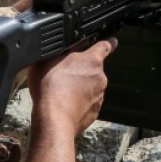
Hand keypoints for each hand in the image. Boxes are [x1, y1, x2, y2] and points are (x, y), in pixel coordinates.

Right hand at [24, 38, 117, 161]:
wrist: (54, 120)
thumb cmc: (50, 87)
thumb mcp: (48, 59)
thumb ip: (59, 50)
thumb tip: (63, 48)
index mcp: (92, 60)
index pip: (105, 46)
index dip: (108, 42)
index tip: (112, 41)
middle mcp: (100, 77)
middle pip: (93, 68)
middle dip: (82, 69)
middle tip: (64, 73)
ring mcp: (99, 96)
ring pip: (90, 86)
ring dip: (79, 86)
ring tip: (61, 91)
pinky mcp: (94, 112)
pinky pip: (87, 102)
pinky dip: (78, 102)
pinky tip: (64, 104)